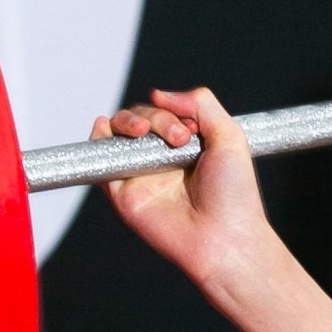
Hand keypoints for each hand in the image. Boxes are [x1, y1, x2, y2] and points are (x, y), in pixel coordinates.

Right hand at [94, 87, 274, 298]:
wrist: (223, 236)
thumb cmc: (233, 195)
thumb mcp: (230, 136)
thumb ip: (201, 103)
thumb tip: (158, 94)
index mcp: (187, 146)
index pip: (165, 112)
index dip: (172, 111)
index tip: (191, 128)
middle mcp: (161, 158)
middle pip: (140, 118)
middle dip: (156, 118)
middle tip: (179, 139)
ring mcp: (140, 174)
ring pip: (118, 132)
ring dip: (127, 121)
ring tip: (144, 132)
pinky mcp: (121, 192)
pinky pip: (100, 160)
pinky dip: (98, 138)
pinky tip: (105, 127)